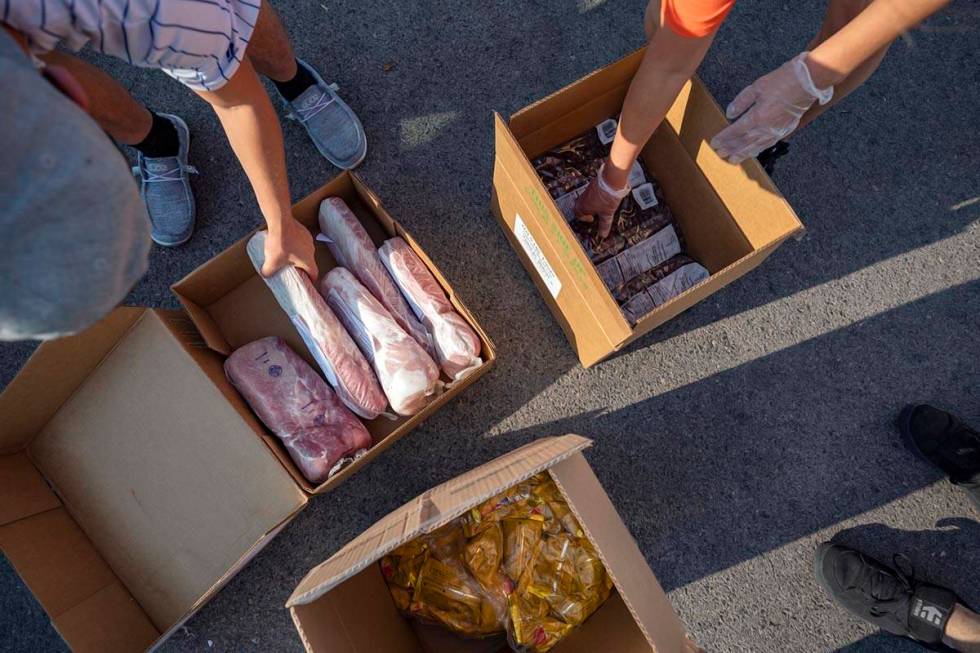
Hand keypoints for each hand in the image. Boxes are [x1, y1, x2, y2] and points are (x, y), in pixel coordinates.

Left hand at [261, 217, 317, 278]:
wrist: (281, 221)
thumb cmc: (280, 243)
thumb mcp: (271, 261)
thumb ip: (268, 271)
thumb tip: (266, 274)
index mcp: (308, 261)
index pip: (314, 274)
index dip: (310, 280)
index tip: (305, 281)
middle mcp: (311, 251)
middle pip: (308, 263)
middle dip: (300, 267)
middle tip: (289, 268)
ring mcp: (308, 240)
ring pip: (304, 252)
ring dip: (297, 255)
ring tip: (284, 254)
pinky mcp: (304, 232)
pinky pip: (301, 242)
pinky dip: (295, 244)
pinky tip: (284, 242)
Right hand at [574, 164, 629, 238]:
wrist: (612, 179)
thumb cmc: (607, 197)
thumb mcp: (607, 214)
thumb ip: (604, 225)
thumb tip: (602, 235)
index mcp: (583, 207)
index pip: (578, 214)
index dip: (584, 218)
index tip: (592, 219)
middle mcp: (583, 198)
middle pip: (580, 206)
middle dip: (585, 211)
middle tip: (593, 214)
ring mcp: (588, 190)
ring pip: (586, 199)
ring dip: (591, 203)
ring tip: (600, 207)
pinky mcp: (593, 184)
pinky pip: (592, 192)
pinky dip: (596, 197)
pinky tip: (604, 198)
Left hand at [710, 52, 833, 163]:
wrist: (808, 82)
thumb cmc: (782, 81)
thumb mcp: (757, 87)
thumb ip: (741, 101)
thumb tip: (729, 113)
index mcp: (757, 117)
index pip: (735, 131)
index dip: (724, 138)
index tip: (714, 143)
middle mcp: (766, 128)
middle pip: (744, 142)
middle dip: (730, 149)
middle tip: (720, 155)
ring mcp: (776, 131)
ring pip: (756, 147)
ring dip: (743, 154)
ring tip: (732, 160)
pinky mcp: (785, 130)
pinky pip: (768, 144)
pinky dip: (758, 149)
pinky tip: (753, 152)